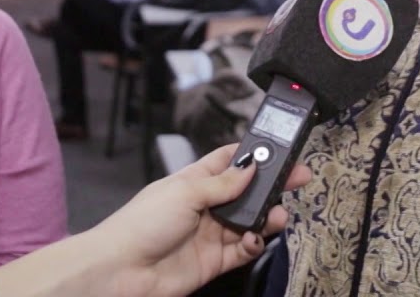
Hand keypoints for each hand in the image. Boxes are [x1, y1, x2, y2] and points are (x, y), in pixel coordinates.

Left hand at [88, 144, 310, 296]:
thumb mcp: (185, 192)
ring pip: (250, 221)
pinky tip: (254, 239)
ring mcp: (211, 233)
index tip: (278, 148)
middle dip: (272, 185)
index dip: (252, 153)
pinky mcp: (215, 260)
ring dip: (268, 216)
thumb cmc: (141, 223)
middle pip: (246, 191)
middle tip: (299, 177)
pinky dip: (254, 244)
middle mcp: (205, 205)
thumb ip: (222, 183)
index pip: (228, 160)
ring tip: (279, 214)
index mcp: (194, 180)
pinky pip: (244, 250)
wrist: (121, 270)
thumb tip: (250, 167)